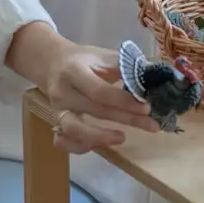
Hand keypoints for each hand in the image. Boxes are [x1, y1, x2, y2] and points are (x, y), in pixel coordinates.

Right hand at [40, 44, 158, 153]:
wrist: (51, 63)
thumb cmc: (83, 60)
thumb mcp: (101, 55)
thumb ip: (123, 66)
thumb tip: (152, 77)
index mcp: (74, 71)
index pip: (100, 91)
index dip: (124, 102)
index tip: (146, 108)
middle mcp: (63, 92)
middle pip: (95, 110)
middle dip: (126, 120)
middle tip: (151, 126)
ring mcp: (56, 109)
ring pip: (73, 130)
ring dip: (99, 137)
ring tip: (122, 138)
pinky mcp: (55, 122)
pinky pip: (63, 141)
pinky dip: (79, 147)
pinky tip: (99, 145)